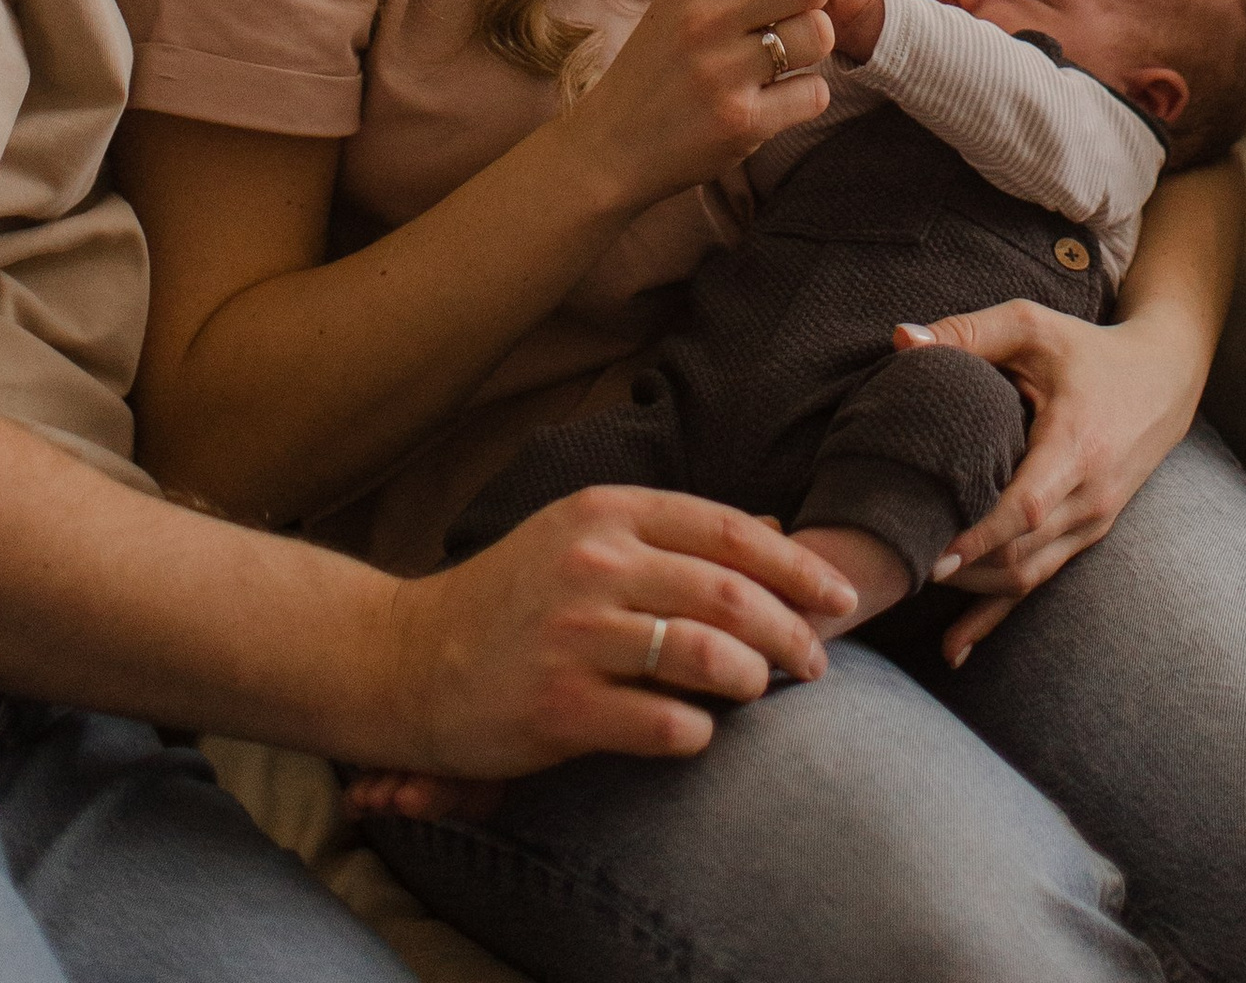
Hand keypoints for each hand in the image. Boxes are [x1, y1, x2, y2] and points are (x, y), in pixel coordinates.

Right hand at [350, 484, 855, 814]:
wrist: (406, 658)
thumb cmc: (512, 599)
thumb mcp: (584, 537)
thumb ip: (672, 534)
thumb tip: (773, 532)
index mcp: (607, 512)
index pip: (728, 530)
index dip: (796, 566)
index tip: (839, 598)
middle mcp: (595, 563)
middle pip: (730, 594)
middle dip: (791, 631)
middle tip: (816, 663)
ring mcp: (575, 634)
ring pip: (706, 655)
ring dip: (752, 679)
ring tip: (760, 691)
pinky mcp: (558, 705)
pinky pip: (661, 723)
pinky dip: (697, 733)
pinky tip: (698, 734)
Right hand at [565, 0, 887, 208]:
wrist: (609, 146)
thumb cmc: (660, 64)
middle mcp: (706, 14)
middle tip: (798, 18)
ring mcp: (721, 70)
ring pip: (821, 35)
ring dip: (814, 50)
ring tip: (777, 64)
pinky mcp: (739, 122)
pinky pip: (815, 93)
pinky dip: (805, 97)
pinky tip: (770, 103)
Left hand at [902, 303, 1196, 664]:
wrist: (1163, 380)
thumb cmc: (1087, 350)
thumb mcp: (1031, 327)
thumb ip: (968, 333)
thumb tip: (901, 340)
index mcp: (1076, 446)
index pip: (1025, 508)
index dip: (978, 537)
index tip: (930, 554)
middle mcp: (1089, 497)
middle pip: (1020, 554)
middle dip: (961, 570)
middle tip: (897, 570)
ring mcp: (1092, 523)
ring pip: (1027, 578)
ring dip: (971, 592)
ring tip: (912, 587)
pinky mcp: (1086, 536)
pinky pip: (1038, 584)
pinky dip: (995, 618)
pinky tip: (955, 648)